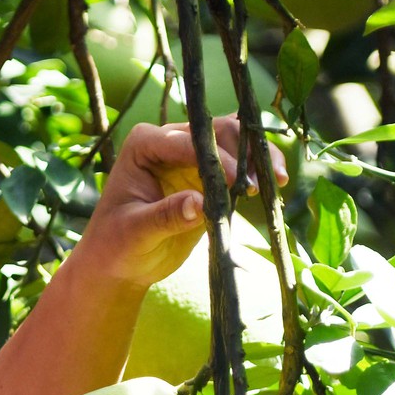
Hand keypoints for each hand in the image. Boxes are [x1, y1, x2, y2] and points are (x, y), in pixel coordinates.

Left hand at [72, 115, 289, 289]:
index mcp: (145, 143)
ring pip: (233, 142)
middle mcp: (169, 141)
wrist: (121, 263)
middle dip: (243, 151)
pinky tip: (275, 184)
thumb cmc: (117, 245)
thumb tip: (200, 203)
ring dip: (257, 157)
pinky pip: (239, 166)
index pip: (186, 141)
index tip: (238, 182)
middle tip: (264, 179)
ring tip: (277, 179)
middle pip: (215, 132)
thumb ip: (165, 216)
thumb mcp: (136, 232)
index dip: (215, 159)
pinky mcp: (207, 176)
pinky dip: (257, 172)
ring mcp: (190, 156)